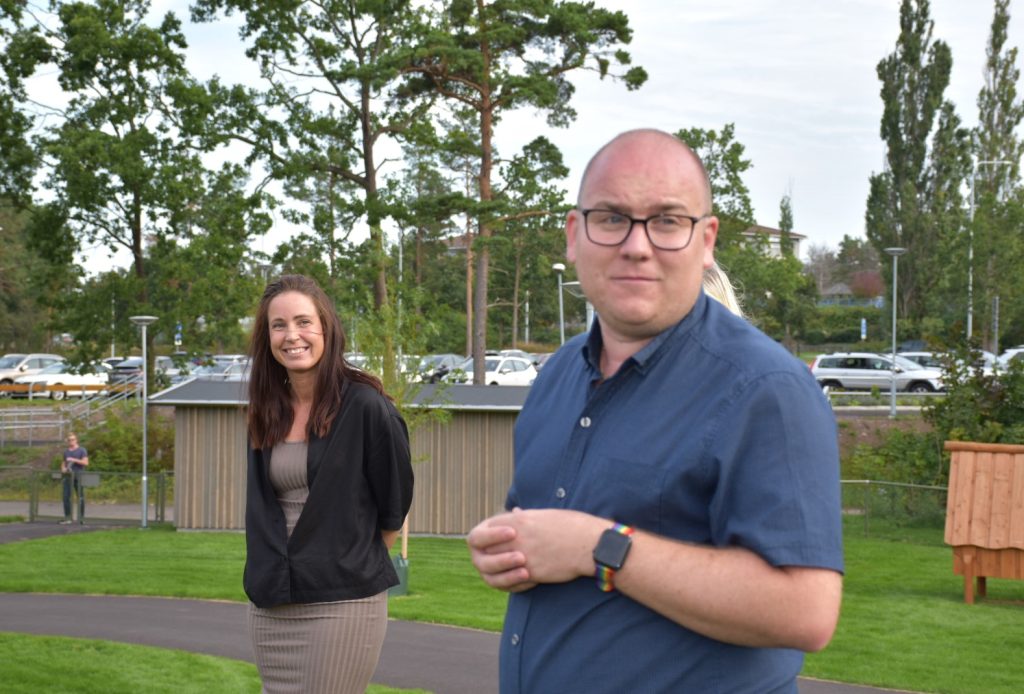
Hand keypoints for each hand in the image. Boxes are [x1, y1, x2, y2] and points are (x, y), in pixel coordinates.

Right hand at [467, 516, 534, 592]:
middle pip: (483, 563)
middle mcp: (477, 557)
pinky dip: (518, 585)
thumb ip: (515, 518)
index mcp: (477, 538)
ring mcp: (485, 572)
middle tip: (522, 557)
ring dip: (509, 577)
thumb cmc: (517, 526)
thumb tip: (517, 512)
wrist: (523, 542)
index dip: (493, 536)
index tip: (513, 532)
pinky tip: (533, 580)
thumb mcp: (515, 520)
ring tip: (527, 572)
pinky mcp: (497, 584)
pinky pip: (505, 588)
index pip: (477, 538)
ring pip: (492, 579)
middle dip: (503, 561)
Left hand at [468, 509, 605, 590]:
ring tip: (507, 573)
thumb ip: (524, 517)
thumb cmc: (571, 526)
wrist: (589, 544)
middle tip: (490, 562)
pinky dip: (514, 584)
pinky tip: (524, 582)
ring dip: (497, 573)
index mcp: (516, 520)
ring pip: (491, 570)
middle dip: (483, 558)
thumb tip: (515, 512)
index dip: (482, 540)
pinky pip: (511, 582)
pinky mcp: (531, 573)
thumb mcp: (544, 515)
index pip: (481, 532)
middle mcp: (515, 537)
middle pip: (481, 552)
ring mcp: (521, 556)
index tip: (489, 544)